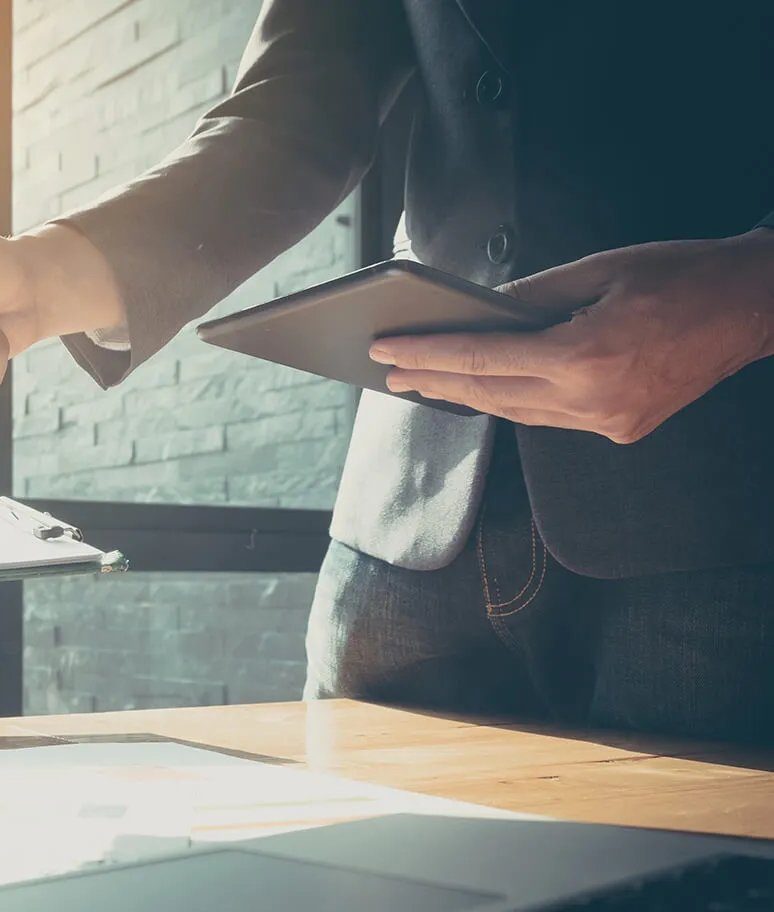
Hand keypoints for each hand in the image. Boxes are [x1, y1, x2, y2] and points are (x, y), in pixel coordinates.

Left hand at [371, 229, 773, 443]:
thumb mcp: (600, 269)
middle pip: (491, 393)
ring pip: (518, 413)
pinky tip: (486, 389)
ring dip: (470, 396)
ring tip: (426, 382)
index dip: (428, 354)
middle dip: (435, 382)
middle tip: (390, 374)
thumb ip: (530, 293)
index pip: (482, 358)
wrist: (755, 307)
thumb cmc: (683, 276)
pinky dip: (514, 402)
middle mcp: (592, 400)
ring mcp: (609, 421)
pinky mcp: (623, 428)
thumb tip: (478, 306)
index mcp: (584, 356)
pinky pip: (550, 418)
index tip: (388, 351)